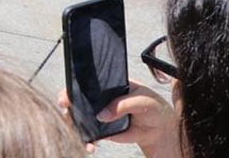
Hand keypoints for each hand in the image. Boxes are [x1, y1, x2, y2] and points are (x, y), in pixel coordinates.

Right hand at [59, 83, 180, 155]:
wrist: (160, 129)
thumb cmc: (153, 108)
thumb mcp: (142, 100)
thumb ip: (123, 104)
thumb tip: (102, 115)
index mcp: (109, 85)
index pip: (88, 82)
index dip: (74, 86)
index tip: (67, 94)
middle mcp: (101, 98)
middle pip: (78, 99)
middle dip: (68, 104)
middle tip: (67, 110)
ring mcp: (101, 114)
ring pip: (81, 117)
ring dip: (75, 124)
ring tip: (79, 131)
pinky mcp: (103, 130)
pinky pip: (90, 134)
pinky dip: (87, 140)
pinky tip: (90, 145)